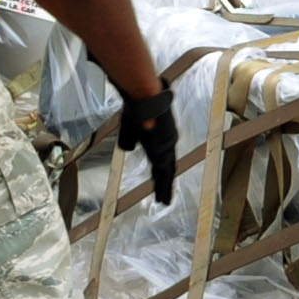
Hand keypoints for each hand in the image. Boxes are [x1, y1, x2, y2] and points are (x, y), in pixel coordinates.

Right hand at [116, 83, 179, 206]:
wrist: (145, 98)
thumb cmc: (137, 107)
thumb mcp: (131, 125)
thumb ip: (130, 139)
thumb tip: (129, 149)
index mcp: (162, 134)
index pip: (163, 155)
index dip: (162, 167)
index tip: (161, 176)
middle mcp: (168, 142)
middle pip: (168, 166)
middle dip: (166, 181)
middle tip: (166, 195)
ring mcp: (168, 148)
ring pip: (167, 173)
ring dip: (165, 188)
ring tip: (164, 201)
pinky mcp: (163, 153)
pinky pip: (164, 175)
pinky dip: (164, 188)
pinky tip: (163, 198)